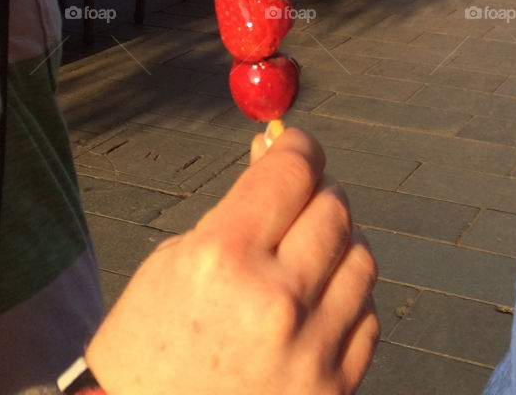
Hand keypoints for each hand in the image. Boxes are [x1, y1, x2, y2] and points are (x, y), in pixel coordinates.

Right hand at [85, 128, 377, 394]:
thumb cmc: (149, 348)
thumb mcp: (175, 260)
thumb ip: (236, 206)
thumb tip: (276, 149)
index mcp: (224, 258)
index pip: (292, 170)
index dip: (298, 145)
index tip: (295, 144)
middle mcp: (275, 300)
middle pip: (334, 207)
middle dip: (317, 191)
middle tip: (297, 199)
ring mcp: (310, 350)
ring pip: (361, 258)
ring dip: (337, 245)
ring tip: (303, 258)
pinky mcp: (333, 389)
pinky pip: (366, 317)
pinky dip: (346, 301)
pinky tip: (312, 308)